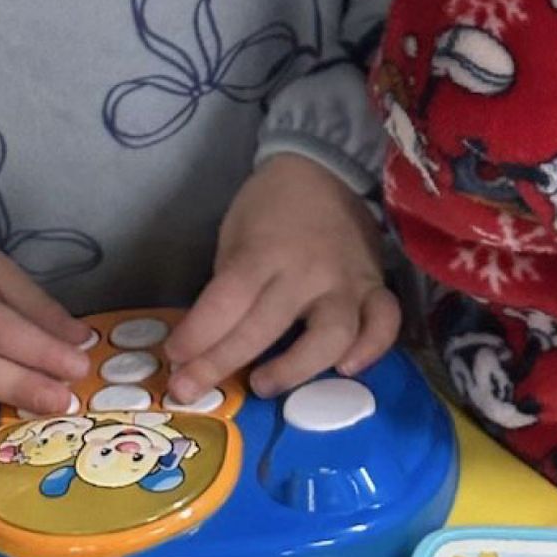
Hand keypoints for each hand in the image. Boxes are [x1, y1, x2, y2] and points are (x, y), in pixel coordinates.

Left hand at [164, 151, 400, 401]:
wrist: (326, 168)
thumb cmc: (270, 205)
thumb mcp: (234, 233)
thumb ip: (230, 285)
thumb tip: (210, 338)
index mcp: (264, 251)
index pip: (226, 303)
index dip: (197, 336)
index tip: (174, 359)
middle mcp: (307, 270)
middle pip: (262, 328)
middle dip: (219, 363)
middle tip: (190, 389)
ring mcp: (346, 281)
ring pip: (329, 336)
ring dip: (295, 368)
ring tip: (263, 385)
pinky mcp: (376, 286)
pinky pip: (383, 322)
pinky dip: (371, 349)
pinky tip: (347, 369)